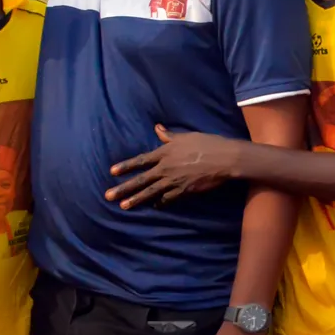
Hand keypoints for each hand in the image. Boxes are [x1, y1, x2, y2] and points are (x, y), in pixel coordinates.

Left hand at [107, 126, 243, 207]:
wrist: (226, 158)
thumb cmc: (208, 143)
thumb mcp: (187, 136)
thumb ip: (169, 136)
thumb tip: (157, 128)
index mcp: (165, 152)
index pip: (141, 160)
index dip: (126, 166)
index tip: (112, 172)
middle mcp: (166, 168)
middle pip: (141, 180)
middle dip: (123, 188)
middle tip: (108, 196)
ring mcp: (174, 181)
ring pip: (151, 192)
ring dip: (136, 200)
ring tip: (124, 206)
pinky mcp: (184, 190)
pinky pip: (168, 199)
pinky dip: (160, 203)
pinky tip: (154, 206)